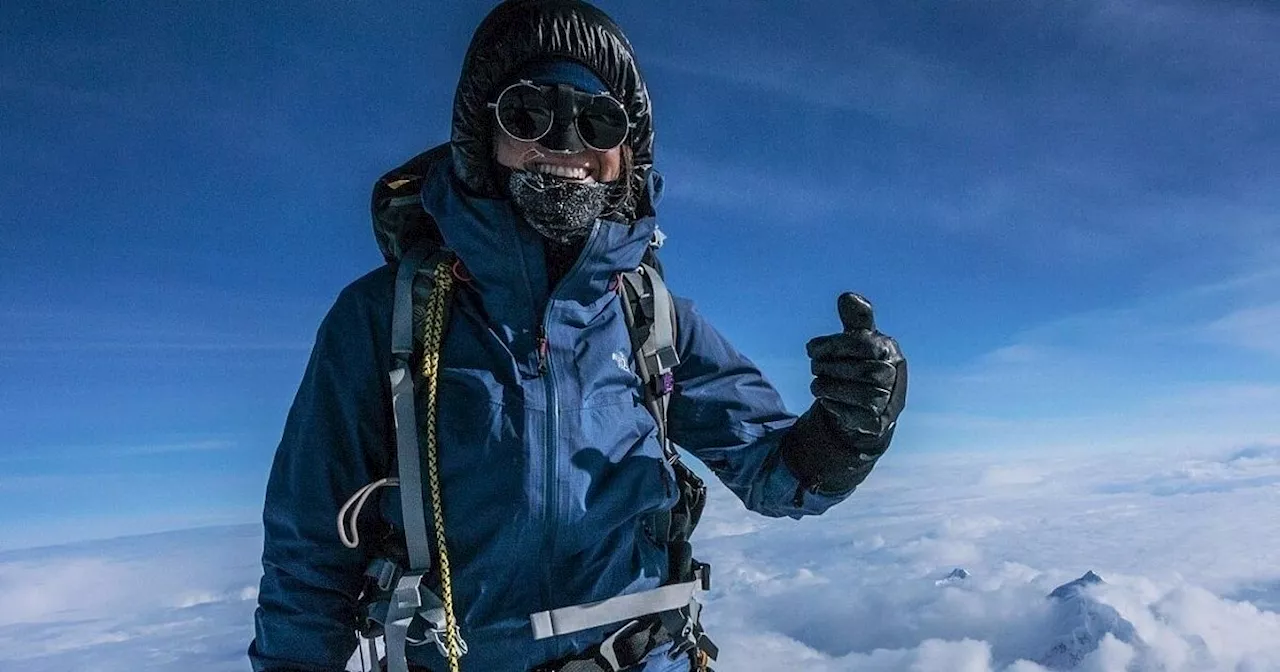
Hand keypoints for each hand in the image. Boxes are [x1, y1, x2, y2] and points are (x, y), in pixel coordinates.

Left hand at [781, 293, 907, 494]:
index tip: (810, 349)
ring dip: (827, 387)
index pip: (863, 344)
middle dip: (828, 366)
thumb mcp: (858, 340)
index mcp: (889, 350)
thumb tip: (847, 297)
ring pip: (856, 393)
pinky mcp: (876, 423)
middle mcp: (893, 375)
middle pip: (860, 369)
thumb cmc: (860, 364)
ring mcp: (888, 401)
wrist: (869, 407)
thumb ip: (855, 320)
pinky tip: (827, 400)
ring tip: (817, 384)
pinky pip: (853, 415)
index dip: (832, 345)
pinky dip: (834, 406)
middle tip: (814, 366)